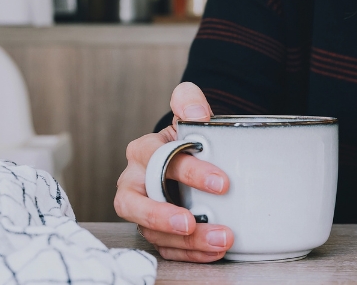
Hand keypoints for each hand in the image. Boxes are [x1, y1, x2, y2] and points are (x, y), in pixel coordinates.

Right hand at [114, 82, 234, 261]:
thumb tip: (195, 108)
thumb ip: (189, 103)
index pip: (158, 161)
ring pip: (152, 232)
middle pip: (134, 203)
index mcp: (142, 152)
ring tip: (220, 240)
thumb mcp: (188, 117)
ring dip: (186, 240)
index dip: (189, 173)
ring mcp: (141, 212)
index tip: (222, 183)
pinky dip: (190, 253)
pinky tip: (215, 250)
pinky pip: (165, 249)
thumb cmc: (188, 140)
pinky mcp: (153, 233)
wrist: (191, 159)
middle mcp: (133, 183)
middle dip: (161, 216)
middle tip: (191, 222)